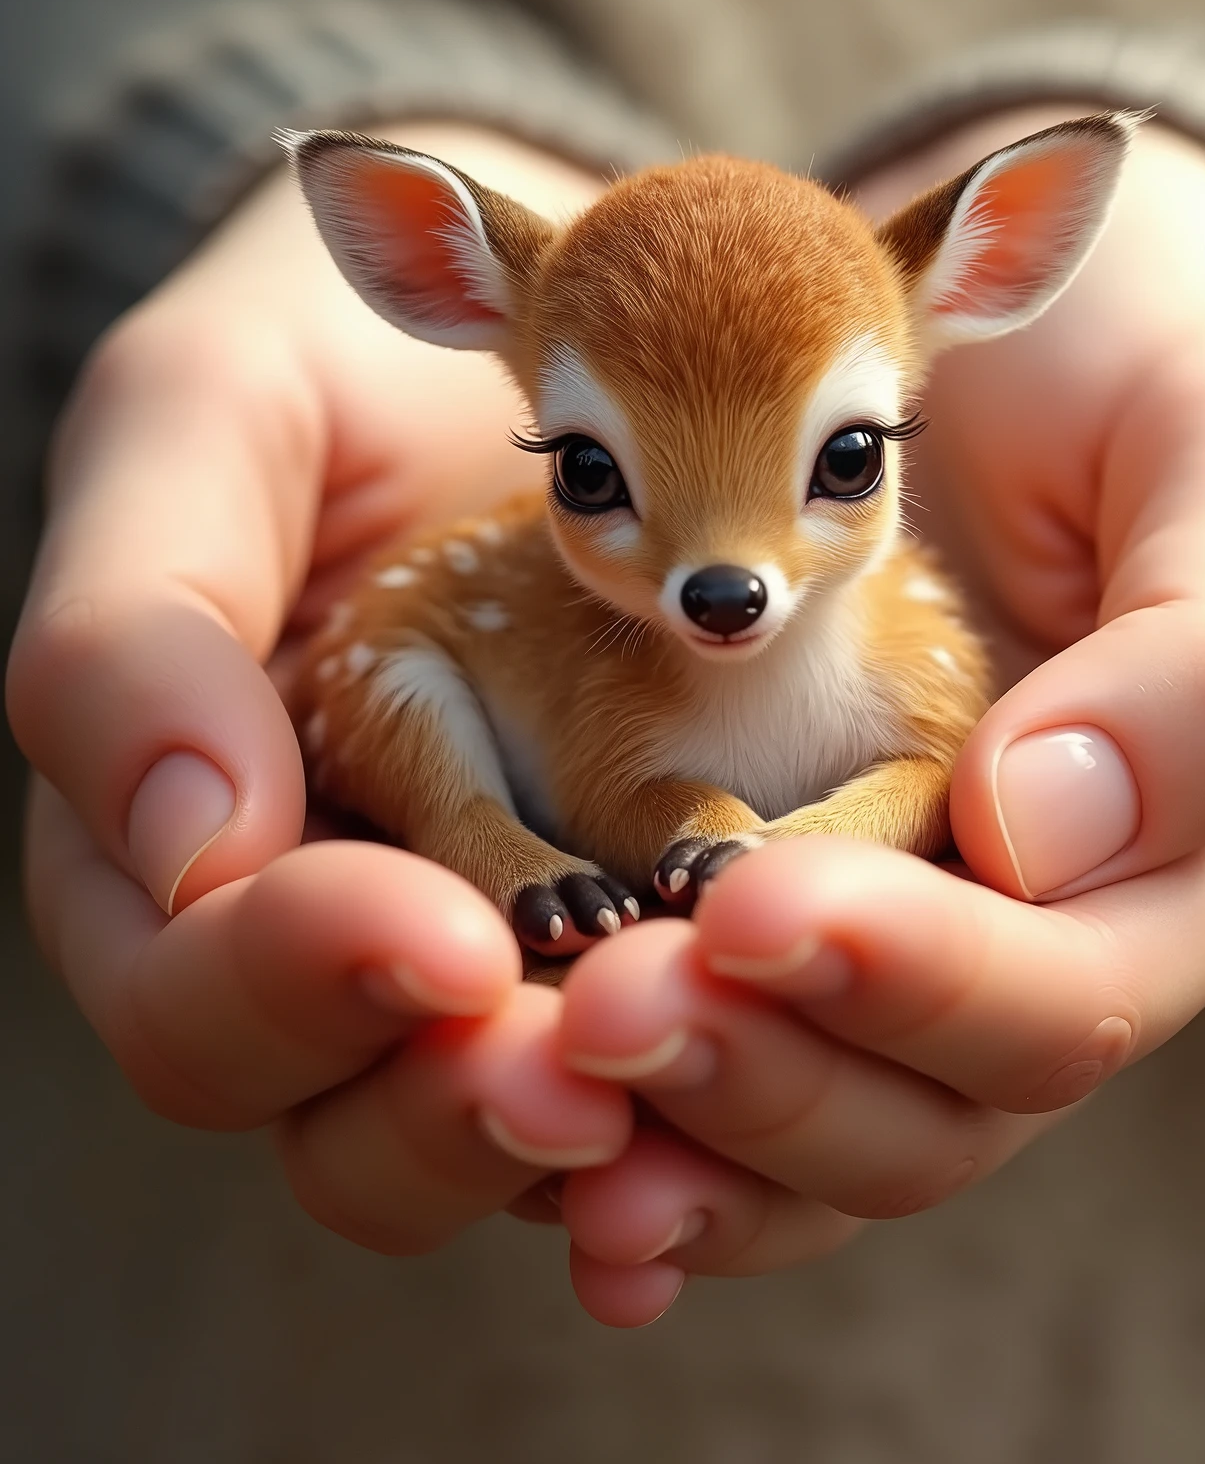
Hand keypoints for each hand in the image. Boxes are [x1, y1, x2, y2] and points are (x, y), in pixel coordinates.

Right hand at [6, 126, 647, 1261]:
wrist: (562, 312)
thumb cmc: (347, 353)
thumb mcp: (210, 414)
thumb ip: (141, 614)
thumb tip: (185, 847)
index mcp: (190, 848)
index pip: (198, 1002)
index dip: (294, 991)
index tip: (438, 933)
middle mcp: (342, 947)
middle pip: (357, 1138)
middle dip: (461, 1113)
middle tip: (584, 1053)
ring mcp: (508, 968)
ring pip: (532, 1152)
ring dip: (622, 1134)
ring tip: (718, 1036)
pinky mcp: (666, 949)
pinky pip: (698, 1095)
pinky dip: (744, 1107)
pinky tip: (803, 1059)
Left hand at [540, 112, 1204, 1317]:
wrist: (1024, 337)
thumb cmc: (1141, 371)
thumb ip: (1200, 656)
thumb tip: (1036, 829)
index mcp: (1176, 876)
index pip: (1060, 999)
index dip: (915, 977)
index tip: (745, 898)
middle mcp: (1034, 957)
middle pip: (916, 1120)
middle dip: (758, 1076)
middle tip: (596, 1007)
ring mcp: (896, 972)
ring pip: (798, 1146)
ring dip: (667, 1134)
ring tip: (526, 1074)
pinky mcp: (769, 954)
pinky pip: (704, 1099)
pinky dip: (621, 1148)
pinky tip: (530, 1150)